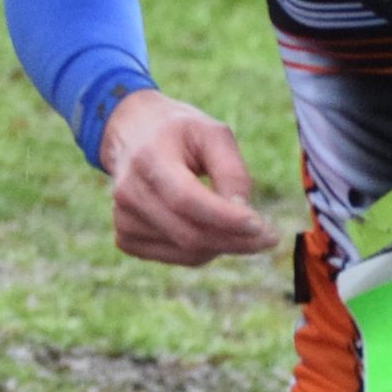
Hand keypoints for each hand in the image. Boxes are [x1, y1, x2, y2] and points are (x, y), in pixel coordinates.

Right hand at [100, 87, 278, 265]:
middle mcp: (129, 191)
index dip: (225, 218)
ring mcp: (123, 218)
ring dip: (221, 245)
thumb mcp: (212, 134)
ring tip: (236, 225)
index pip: (186, 199)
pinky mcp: (125, 238)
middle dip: (235, 241)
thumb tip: (245, 218)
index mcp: (149, 157)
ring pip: (186, 251)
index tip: (262, 227)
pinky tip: (207, 227)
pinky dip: (201, 250)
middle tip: (268, 238)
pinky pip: (176, 258)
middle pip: (188, 233)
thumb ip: (232, 172)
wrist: (132, 134)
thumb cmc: (180, 133)